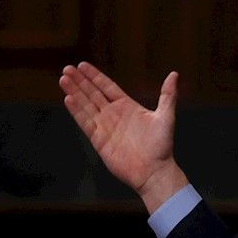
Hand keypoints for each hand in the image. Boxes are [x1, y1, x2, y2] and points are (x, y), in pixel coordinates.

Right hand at [59, 62, 187, 212]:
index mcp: (127, 106)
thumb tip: (174, 74)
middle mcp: (113, 115)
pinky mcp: (99, 140)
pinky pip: (85, 122)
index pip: (107, 87)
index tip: (82, 65)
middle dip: (80, 81)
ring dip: (74, 92)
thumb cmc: (162, 146)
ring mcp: (105, 127)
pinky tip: (68, 98)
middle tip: (67, 68)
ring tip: (63, 79)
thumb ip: (167, 95)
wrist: (154, 171)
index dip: (94, 76)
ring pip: (86, 105)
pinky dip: (76, 111)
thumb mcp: (166, 116)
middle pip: (92, 93)